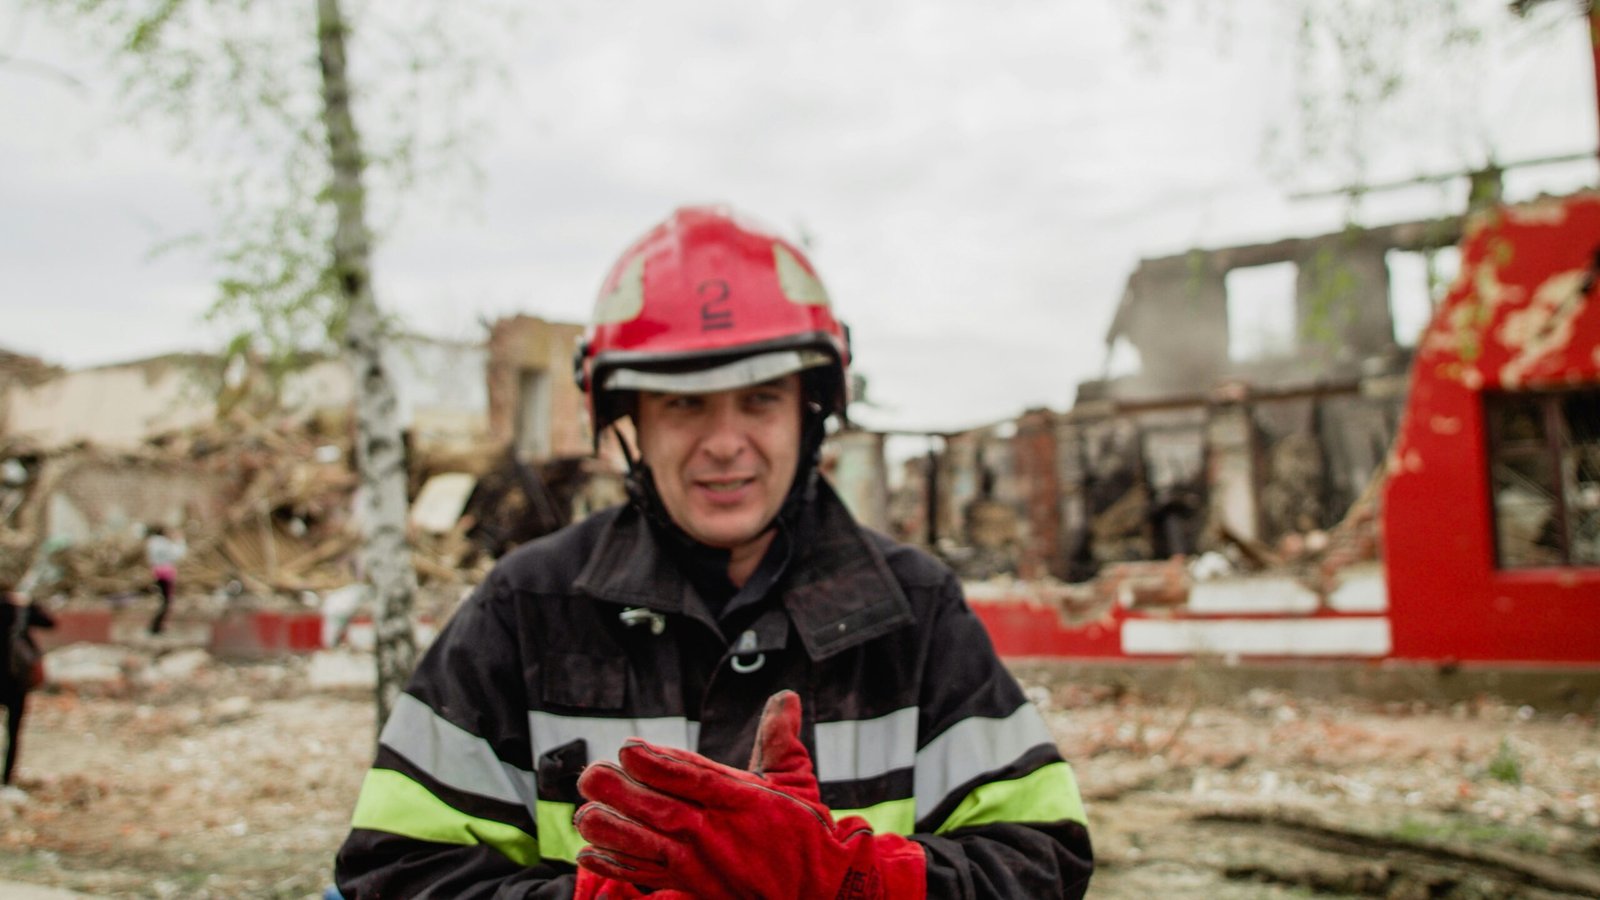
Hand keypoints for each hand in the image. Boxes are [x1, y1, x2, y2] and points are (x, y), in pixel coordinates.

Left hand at [574, 690, 925, 899]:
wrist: (818, 893)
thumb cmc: (806, 834)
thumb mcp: (797, 781)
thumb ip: (781, 738)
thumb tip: (785, 696)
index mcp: (742, 800)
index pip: (693, 777)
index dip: (657, 764)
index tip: (627, 748)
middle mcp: (718, 831)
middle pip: (662, 810)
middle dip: (621, 793)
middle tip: (591, 776)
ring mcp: (702, 863)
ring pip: (648, 845)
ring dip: (612, 830)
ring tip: (585, 814)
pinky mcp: (692, 886)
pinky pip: (648, 875)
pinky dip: (618, 866)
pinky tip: (592, 853)